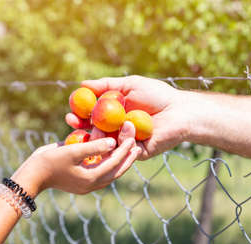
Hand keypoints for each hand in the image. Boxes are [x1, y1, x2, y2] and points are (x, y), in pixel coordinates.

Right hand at [11, 131, 140, 195]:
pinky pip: (101, 172)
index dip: (125, 151)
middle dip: (127, 159)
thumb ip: (93, 147)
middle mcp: (92, 183)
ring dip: (120, 162)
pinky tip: (111, 155)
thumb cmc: (49, 162)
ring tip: (129, 151)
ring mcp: (87, 184)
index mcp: (92, 178)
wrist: (31, 177)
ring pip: (110, 173)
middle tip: (137, 147)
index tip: (132, 139)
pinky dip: (109, 164)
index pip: (115, 163)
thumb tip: (113, 143)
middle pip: (116, 171)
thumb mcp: (72, 151)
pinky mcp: (82, 182)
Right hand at [66, 75, 192, 159]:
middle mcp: (118, 130)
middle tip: (73, 124)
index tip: (70, 113)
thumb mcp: (130, 85)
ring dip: (99, 137)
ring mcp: (127, 143)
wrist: (181, 110)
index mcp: (115, 116)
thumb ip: (107, 85)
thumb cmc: (158, 95)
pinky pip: (123, 151)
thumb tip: (82, 84)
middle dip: (82, 130)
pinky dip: (120, 141)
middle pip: (95, 134)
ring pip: (107, 145)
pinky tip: (123, 130)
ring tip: (97, 128)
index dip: (79, 117)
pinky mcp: (138, 153)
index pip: (91, 119)